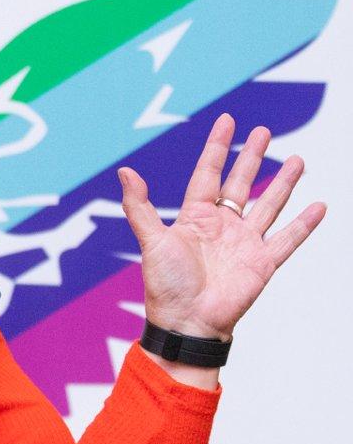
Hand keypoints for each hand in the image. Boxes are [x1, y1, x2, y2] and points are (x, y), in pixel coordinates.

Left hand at [117, 112, 326, 341]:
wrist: (187, 323)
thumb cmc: (165, 285)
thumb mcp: (151, 241)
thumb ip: (140, 207)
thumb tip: (125, 172)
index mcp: (195, 217)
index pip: (208, 173)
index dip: (218, 147)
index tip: (227, 120)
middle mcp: (222, 226)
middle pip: (240, 183)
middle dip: (252, 158)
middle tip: (264, 131)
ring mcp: (244, 243)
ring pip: (269, 205)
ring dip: (283, 183)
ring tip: (297, 159)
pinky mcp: (263, 263)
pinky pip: (288, 239)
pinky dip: (304, 224)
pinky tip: (319, 206)